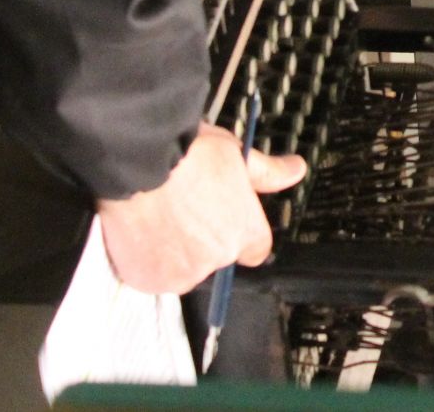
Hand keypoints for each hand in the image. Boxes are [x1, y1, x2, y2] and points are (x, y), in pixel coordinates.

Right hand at [97, 123, 307, 294]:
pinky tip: (139, 231)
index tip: (220, 215)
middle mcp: (215, 261)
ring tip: (157, 216)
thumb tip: (297, 169)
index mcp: (244, 233)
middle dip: (201, 239)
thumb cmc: (187, 153)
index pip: (254, 249)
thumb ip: (267, 172)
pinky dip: (144, 260)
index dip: (237, 231)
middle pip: (213, 258)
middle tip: (182, 207)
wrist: (136, 162)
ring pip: (180, 268)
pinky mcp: (144, 280)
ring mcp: (178, 274)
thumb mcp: (235, 153)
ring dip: (172, 251)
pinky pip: (149, 275)